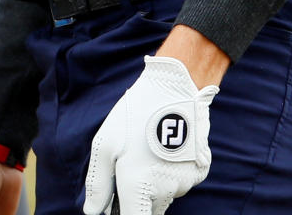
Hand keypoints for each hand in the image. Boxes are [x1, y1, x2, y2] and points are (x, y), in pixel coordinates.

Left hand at [83, 56, 218, 214]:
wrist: (175, 88)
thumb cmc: (135, 115)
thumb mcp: (106, 143)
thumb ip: (98, 183)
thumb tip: (93, 211)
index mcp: (139, 186)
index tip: (118, 211)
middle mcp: (165, 191)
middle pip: (148, 210)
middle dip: (137, 199)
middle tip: (127, 169)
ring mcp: (184, 183)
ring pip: (164, 195)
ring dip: (154, 184)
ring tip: (147, 148)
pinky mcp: (199, 172)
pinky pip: (179, 181)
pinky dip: (170, 172)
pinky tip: (164, 147)